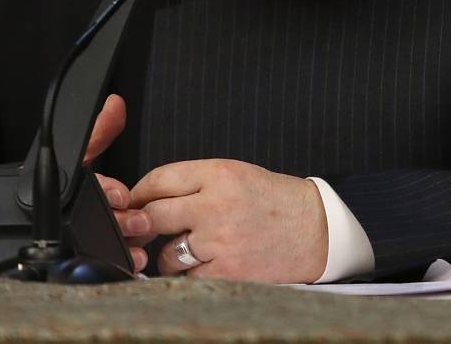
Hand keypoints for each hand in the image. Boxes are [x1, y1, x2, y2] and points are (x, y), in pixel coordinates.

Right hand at [80, 94, 150, 271]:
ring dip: (122, 246)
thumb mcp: (85, 156)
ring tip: (140, 250)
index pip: (87, 188)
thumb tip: (115, 104)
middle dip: (121, 221)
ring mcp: (82, 236)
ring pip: (101, 244)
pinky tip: (136, 264)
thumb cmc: (74, 186)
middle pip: (97, 220)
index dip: (106, 191)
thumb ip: (99, 131)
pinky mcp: (90, 255)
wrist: (55, 217)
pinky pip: (104, 262)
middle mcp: (75, 213)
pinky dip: (121, 263)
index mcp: (73, 189)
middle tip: (141, 222)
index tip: (122, 195)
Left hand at [131, 159, 327, 281]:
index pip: (159, 179)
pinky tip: (202, 266)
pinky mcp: (228, 271)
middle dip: (144, 225)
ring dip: (168, 255)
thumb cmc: (273, 201)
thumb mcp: (236, 174)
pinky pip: (187, 277)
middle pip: (154, 215)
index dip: (139, 193)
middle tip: (144, 230)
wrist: (315, 229)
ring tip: (185, 251)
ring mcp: (220, 241)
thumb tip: (148, 199)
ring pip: (167, 253)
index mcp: (218, 174)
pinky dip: (189, 275)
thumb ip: (195, 183)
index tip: (134, 203)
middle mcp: (216, 205)